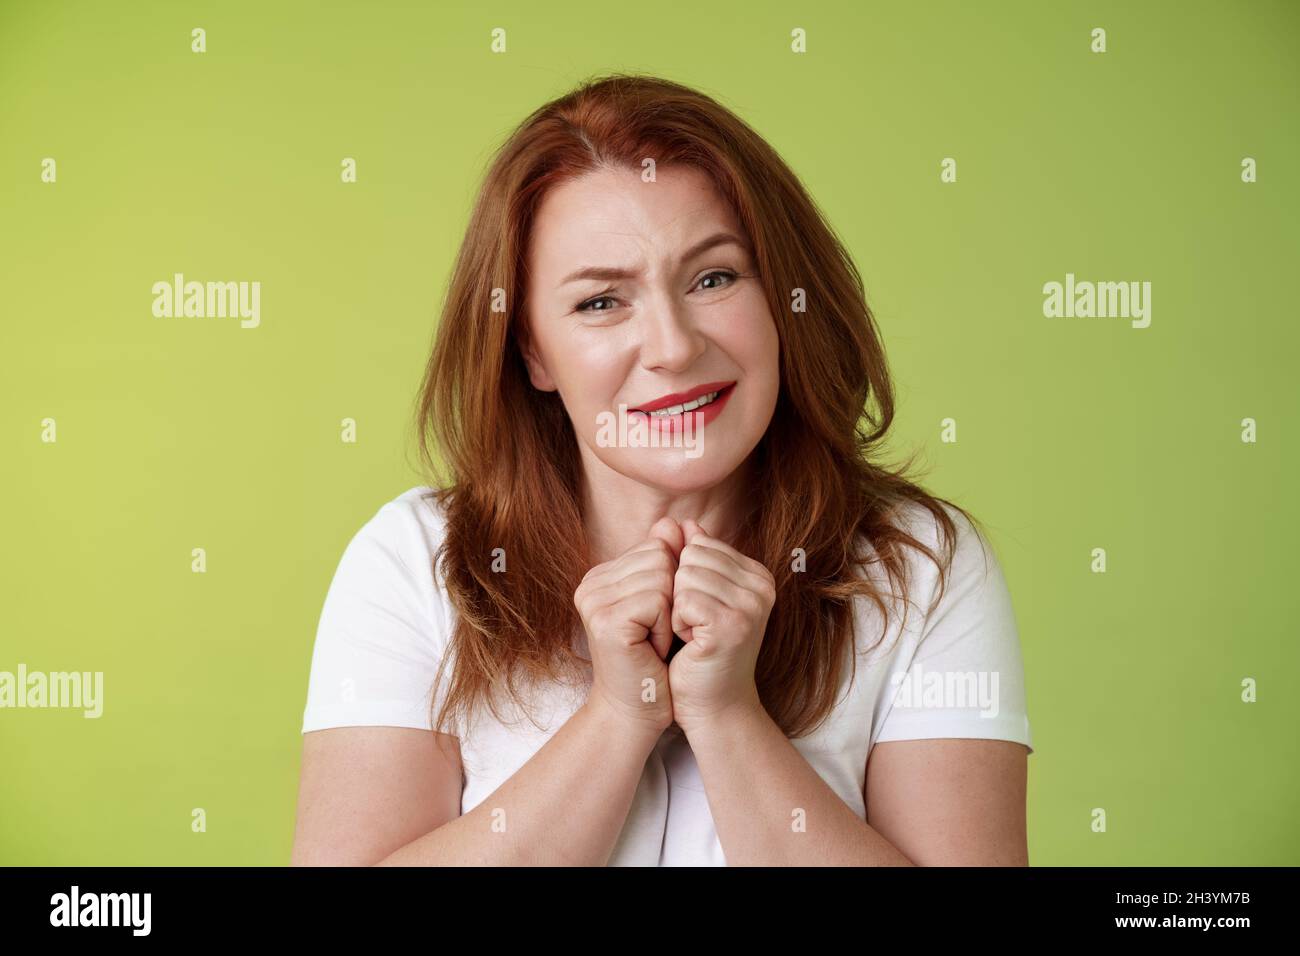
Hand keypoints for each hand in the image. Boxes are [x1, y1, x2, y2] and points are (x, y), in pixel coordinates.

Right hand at [574, 516, 683, 735]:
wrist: (637, 710)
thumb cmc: (654, 661)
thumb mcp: (663, 605)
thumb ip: (666, 562)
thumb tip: (674, 521)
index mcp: (601, 575)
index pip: (656, 546)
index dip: (672, 585)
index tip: (657, 620)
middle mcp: (590, 583)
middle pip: (660, 556)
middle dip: (673, 597)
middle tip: (656, 633)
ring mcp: (594, 600)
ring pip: (662, 576)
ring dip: (670, 615)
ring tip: (652, 641)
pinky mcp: (606, 619)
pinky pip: (658, 600)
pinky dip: (665, 627)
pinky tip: (650, 649)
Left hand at [667, 518, 775, 734]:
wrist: (714, 706)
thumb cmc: (700, 652)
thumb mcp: (698, 597)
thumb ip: (692, 557)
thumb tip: (680, 522)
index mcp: (757, 574)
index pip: (699, 544)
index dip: (684, 579)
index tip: (699, 611)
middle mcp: (761, 585)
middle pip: (691, 556)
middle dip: (679, 591)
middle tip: (695, 625)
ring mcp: (751, 604)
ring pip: (683, 576)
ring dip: (677, 609)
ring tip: (694, 635)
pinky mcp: (732, 624)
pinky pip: (682, 600)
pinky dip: (676, 624)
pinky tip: (693, 644)